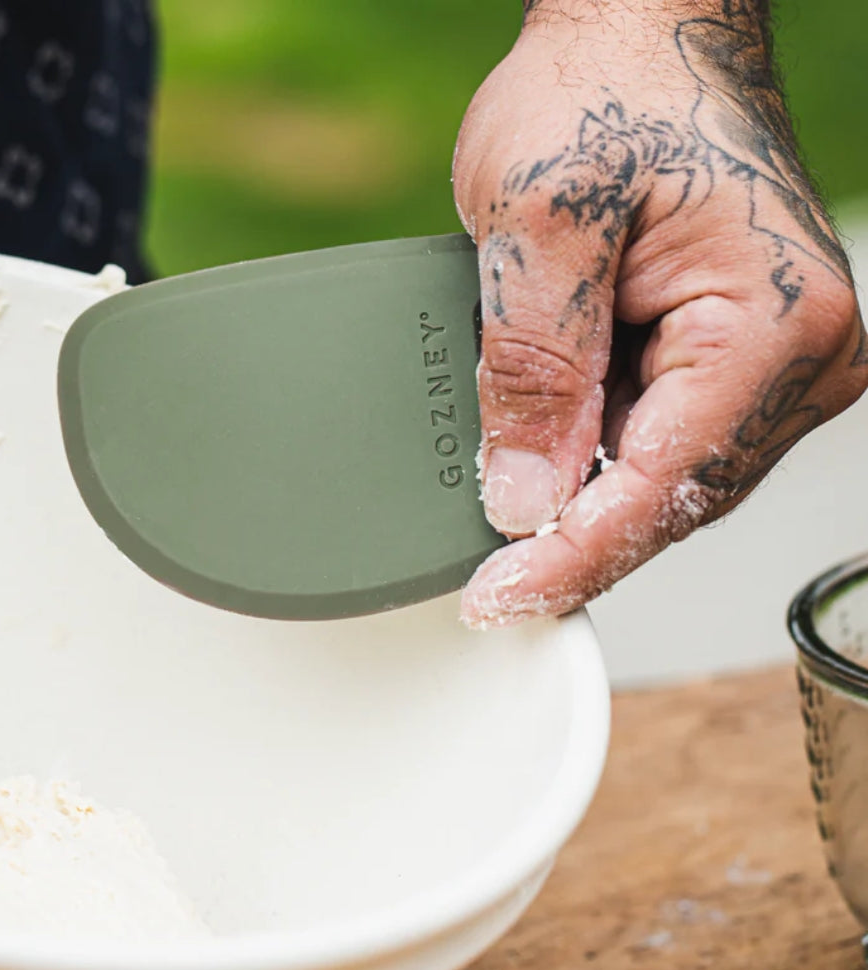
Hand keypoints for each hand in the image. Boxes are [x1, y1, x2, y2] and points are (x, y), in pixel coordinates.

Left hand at [452, 0, 866, 627]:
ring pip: (664, 478)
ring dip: (583, 501)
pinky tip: (543, 463)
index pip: (662, 488)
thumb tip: (525, 497)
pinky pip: (659, 439)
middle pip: (672, 498)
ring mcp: (769, 362)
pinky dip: (597, 461)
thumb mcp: (541, 223)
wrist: (638, 32)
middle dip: (575, 541)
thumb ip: (535, 370)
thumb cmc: (603, 91)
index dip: (571, 558)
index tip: (498, 601)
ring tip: (503, 517)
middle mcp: (795, 357)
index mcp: (769, 326)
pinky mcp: (730, 357)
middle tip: (487, 584)